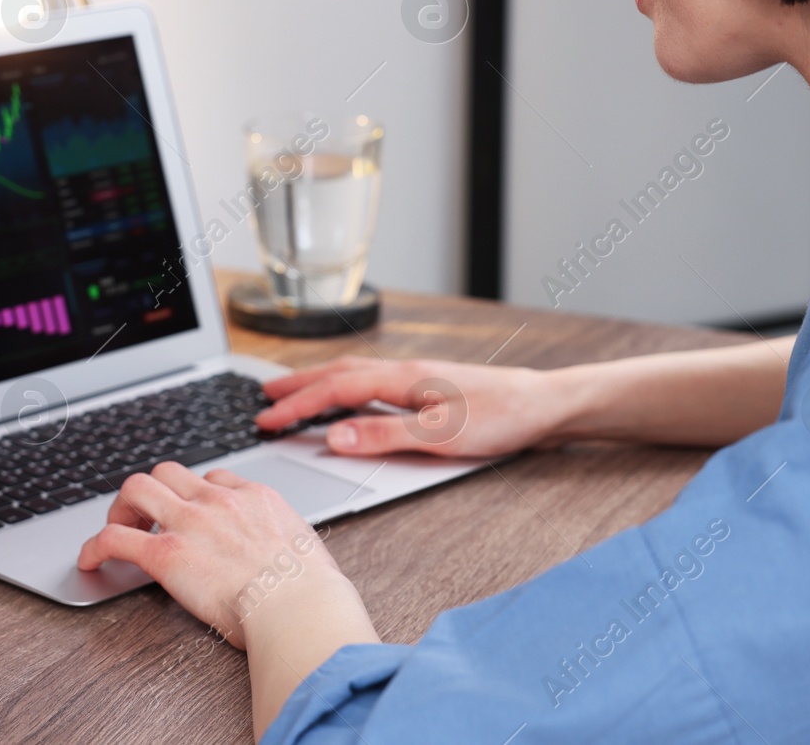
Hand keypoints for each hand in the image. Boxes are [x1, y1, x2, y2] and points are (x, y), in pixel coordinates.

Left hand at [76, 461, 346, 649]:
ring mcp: (189, 522)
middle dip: (152, 491)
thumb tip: (289, 560)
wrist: (299, 604)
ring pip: (136, 487)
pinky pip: (114, 538)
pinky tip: (89, 561)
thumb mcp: (306, 550)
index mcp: (255, 497)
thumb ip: (288, 544)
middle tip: (146, 518)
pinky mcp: (165, 554)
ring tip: (119, 530)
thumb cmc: (309, 591)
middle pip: (167, 471)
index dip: (195, 495)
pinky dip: (94, 547)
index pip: (213, 478)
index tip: (190, 513)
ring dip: (122, 508)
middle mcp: (218, 501)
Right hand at [256, 356, 580, 458]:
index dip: (296, 405)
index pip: (334, 389)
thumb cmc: (503, 417)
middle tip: (264, 397)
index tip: (265, 419)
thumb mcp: (441, 435)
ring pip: (354, 374)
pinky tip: (349, 399)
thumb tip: (333, 438)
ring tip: (294, 392)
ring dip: (319, 383)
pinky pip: (372, 382)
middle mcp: (405, 371)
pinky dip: (346, 387)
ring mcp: (417, 377)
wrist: (546, 405)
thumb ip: (384, 436)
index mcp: (402, 378)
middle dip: (297, 385)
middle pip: (337, 373)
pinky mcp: (429, 388)